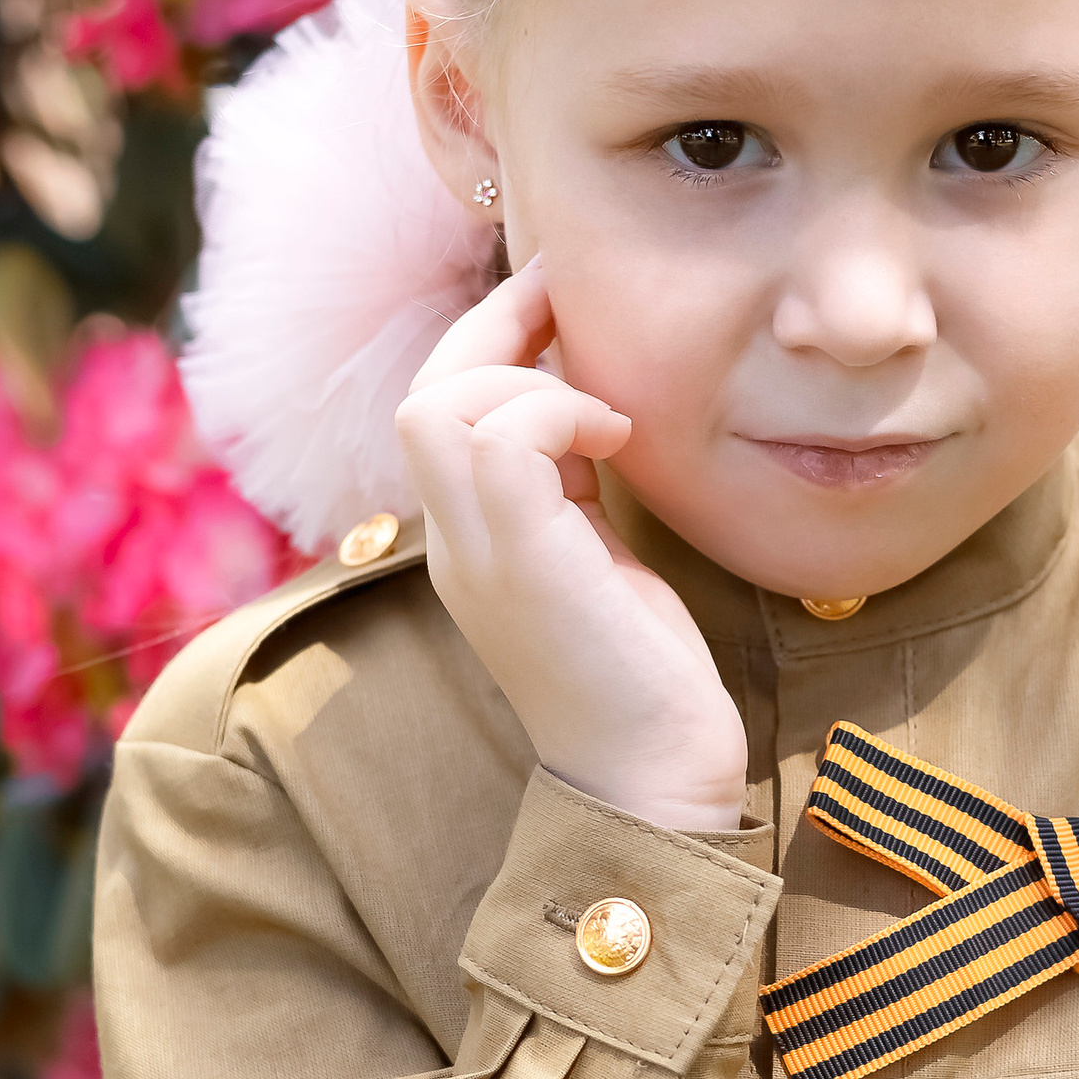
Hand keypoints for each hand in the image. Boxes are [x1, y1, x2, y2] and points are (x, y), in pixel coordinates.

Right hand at [395, 261, 750, 833]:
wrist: (655, 780)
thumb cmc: (644, 678)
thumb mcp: (596, 557)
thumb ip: (571, 487)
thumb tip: (591, 408)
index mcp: (466, 542)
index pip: (437, 410)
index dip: (487, 344)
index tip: (555, 305)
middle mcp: (453, 545)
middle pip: (423, 393)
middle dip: (493, 328)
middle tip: (566, 298)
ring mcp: (476, 555)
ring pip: (439, 404)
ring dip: (526, 375)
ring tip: (602, 408)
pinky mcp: (521, 561)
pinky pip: (502, 438)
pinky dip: (559, 411)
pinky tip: (615, 440)